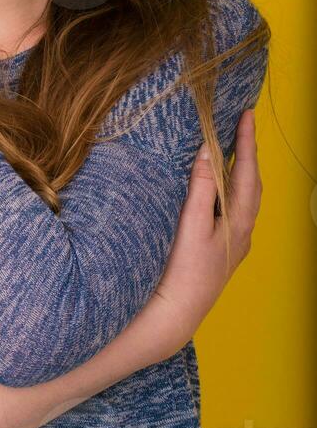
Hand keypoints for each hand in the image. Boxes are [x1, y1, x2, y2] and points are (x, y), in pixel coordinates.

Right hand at [148, 109, 261, 356]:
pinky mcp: (222, 249)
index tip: (247, 114)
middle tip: (241, 125)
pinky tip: (217, 186)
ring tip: (231, 148)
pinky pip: (233, 207)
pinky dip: (229, 187)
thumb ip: (202, 186)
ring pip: (244, 196)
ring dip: (239, 169)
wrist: (177, 313)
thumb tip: (209, 150)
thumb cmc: (184, 271)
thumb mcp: (191, 224)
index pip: (247, 171)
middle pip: (251, 182)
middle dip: (247, 152)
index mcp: (240, 221)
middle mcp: (244, 230)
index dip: (247, 141)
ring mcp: (234, 241)